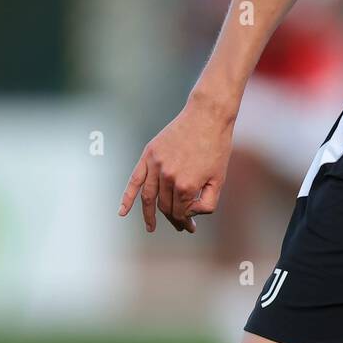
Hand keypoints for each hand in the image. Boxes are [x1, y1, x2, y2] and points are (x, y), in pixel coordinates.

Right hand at [117, 88, 235, 233]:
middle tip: (180, 226)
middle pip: (165, 207)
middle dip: (173, 219)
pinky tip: (122, 212)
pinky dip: (127, 197)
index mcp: (187, 186)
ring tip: (151, 227)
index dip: (186, 222)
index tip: (191, 227)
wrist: (207, 115)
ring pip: (149, 198)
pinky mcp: (149, 154)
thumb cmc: (217, 147)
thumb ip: (208, 202)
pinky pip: (134, 180)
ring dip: (149, 215)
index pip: (181, 213)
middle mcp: (168, 178)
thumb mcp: (220, 179)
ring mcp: (156, 166)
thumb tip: (191, 214)